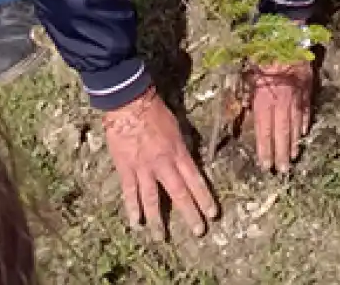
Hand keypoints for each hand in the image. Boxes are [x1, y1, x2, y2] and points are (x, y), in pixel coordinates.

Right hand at [101, 91, 218, 238]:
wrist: (129, 103)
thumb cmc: (155, 112)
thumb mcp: (177, 128)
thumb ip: (183, 147)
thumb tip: (189, 163)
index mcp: (178, 153)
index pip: (195, 180)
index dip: (205, 198)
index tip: (213, 214)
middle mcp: (164, 164)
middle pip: (179, 194)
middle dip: (190, 214)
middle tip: (198, 231)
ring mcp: (144, 168)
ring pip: (153, 199)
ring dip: (158, 219)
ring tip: (161, 236)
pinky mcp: (126, 168)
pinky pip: (130, 192)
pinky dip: (133, 208)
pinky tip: (136, 222)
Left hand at [248, 60, 314, 173]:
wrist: (287, 38)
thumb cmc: (263, 55)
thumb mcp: (249, 74)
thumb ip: (248, 95)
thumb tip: (246, 110)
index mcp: (264, 100)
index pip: (264, 131)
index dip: (264, 149)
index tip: (265, 165)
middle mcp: (281, 103)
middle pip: (281, 133)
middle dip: (280, 153)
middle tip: (281, 171)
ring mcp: (296, 98)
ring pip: (295, 125)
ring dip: (293, 143)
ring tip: (293, 158)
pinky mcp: (307, 90)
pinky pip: (305, 111)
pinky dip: (304, 124)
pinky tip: (303, 134)